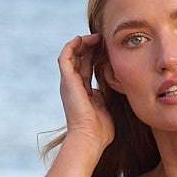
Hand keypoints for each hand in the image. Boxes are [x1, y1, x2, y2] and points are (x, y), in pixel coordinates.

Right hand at [57, 34, 114, 156]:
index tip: (108, 48)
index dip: (95, 55)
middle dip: (90, 46)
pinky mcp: (66, 81)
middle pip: (79, 58)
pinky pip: (65, 57)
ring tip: (96, 37)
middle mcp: (72, 85)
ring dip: (83, 43)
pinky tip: (83, 39)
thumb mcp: (106, 108)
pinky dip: (72, 46)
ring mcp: (68, 83)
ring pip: (72, 55)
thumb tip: (112, 86)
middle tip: (103, 38)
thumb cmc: (100, 131)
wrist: (90, 138)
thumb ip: (105, 96)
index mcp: (82, 91)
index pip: (87, 67)